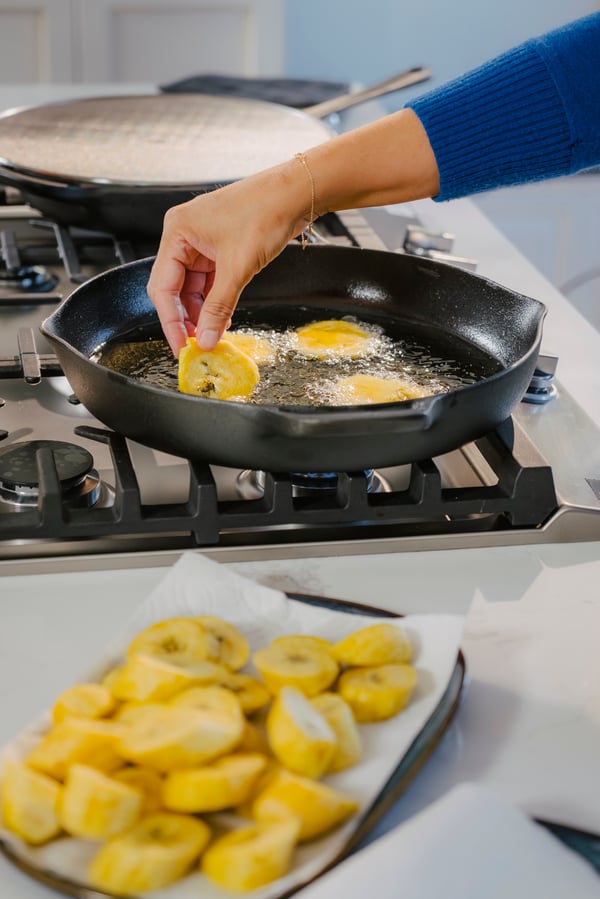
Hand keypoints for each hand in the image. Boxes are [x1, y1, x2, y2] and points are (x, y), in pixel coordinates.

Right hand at [146, 160, 312, 355]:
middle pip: (174, 289)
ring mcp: (201, 241)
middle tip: (197, 346)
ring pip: (192, 288)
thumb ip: (219, 307)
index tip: (181, 348)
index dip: (171, 322)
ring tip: (213, 336)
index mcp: (177, 232)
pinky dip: (214, 300)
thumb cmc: (265, 212)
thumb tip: (206, 338)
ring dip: (202, 312)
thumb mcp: (239, 267)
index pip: (162, 287)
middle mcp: (184, 235)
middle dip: (186, 319)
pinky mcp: (218, 247)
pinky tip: (222, 319)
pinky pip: (209, 281)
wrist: (296, 193)